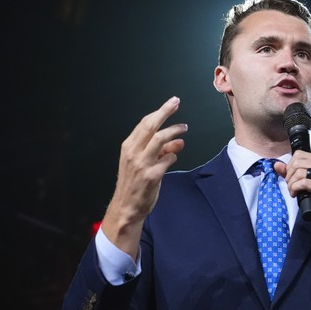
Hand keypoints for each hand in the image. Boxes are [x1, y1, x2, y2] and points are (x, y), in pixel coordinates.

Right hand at [102, 96, 187, 258]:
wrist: (127, 206)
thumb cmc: (134, 183)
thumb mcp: (142, 163)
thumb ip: (158, 151)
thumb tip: (177, 141)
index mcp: (128, 147)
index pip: (144, 123)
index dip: (160, 111)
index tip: (172, 103)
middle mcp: (133, 153)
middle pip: (151, 126)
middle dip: (165, 112)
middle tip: (177, 103)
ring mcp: (142, 164)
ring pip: (160, 140)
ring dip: (174, 132)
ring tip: (183, 129)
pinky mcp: (151, 175)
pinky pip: (167, 159)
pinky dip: (173, 156)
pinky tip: (174, 157)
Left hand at [275, 151, 310, 258]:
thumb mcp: (305, 184)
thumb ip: (291, 173)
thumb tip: (277, 165)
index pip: (300, 154)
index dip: (290, 166)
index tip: (290, 177)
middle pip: (298, 163)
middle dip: (289, 175)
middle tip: (290, 186)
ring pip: (299, 172)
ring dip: (291, 184)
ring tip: (293, 191)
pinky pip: (304, 183)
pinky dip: (294, 188)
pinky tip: (295, 195)